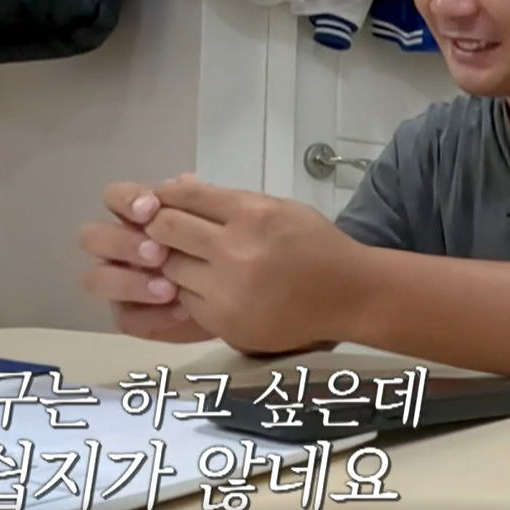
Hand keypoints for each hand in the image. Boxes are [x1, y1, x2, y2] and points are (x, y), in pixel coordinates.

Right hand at [77, 181, 215, 343]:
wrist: (246, 292)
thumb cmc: (228, 250)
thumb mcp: (222, 224)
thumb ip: (199, 203)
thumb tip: (182, 181)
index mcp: (137, 216)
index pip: (115, 198)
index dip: (127, 200)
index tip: (151, 208)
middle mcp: (120, 246)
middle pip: (93, 237)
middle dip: (122, 242)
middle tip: (157, 253)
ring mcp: (120, 281)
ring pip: (96, 279)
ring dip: (129, 282)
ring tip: (169, 288)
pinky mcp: (131, 314)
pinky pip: (126, 317)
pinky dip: (152, 315)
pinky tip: (182, 311)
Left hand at [142, 177, 365, 354]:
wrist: (350, 296)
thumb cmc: (316, 245)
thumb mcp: (279, 209)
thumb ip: (228, 200)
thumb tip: (176, 186)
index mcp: (253, 215)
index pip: (187, 197)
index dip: (166, 197)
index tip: (159, 201)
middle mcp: (235, 252)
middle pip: (168, 231)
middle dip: (159, 227)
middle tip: (162, 230)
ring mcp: (227, 292)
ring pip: (170, 269)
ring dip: (173, 261)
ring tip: (190, 259)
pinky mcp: (225, 323)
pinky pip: (186, 300)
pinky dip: (191, 291)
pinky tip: (209, 286)